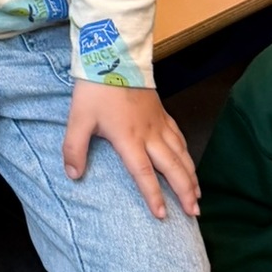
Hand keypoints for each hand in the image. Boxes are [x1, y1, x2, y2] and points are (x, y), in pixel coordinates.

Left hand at [62, 82, 199, 219]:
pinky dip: (187, 153)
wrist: (114, 56)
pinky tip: (188, 161)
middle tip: (195, 212)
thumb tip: (74, 176)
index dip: (153, 196)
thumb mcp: (78, 119)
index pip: (144, 174)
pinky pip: (179, 137)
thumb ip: (74, 149)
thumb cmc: (96, 89)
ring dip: (191, 175)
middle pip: (172, 168)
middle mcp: (149, 134)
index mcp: (129, 139)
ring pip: (181, 153)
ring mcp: (158, 123)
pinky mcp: (161, 112)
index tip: (162, 216)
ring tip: (198, 194)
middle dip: (185, 191)